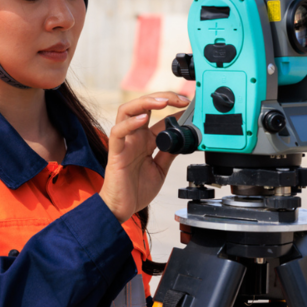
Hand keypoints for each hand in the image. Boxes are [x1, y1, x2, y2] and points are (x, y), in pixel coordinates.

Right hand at [99, 92, 189, 222]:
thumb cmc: (136, 190)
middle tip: (181, 99)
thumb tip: (184, 140)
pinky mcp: (116, 153)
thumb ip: (169, 153)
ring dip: (145, 102)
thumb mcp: (160, 169)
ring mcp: (124, 143)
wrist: (121, 209)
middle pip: (143, 105)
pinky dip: (129, 123)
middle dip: (163, 97)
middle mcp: (134, 137)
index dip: (175, 108)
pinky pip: (118, 133)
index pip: (159, 116)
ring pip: (127, 111)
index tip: (191, 105)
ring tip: (163, 101)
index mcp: (145, 140)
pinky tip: (142, 119)